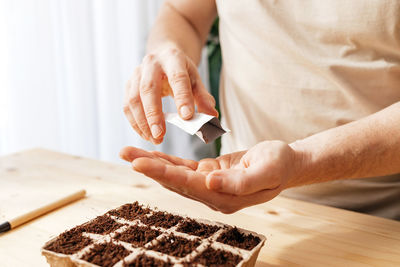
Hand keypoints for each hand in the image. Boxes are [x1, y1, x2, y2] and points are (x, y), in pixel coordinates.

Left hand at [120, 141, 300, 212]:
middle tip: (124, 153)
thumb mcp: (267, 171)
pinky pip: (183, 167)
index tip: (140, 162)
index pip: (188, 185)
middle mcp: (213, 194)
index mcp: (226, 197)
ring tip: (128, 152)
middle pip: (175, 181)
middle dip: (149, 166)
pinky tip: (150, 153)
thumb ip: (240, 182)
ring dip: (152, 162)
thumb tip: (210, 183)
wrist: (286, 163)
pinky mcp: (209, 174)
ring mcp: (209, 185)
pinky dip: (166, 159)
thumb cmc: (280, 165)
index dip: (164, 173)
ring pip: (175, 174)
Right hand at [123, 46, 217, 143]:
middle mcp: (152, 63)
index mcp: (173, 59)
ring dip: (142, 122)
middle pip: (148, 89)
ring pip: (134, 99)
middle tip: (160, 134)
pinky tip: (146, 134)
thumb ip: (203, 97)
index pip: (177, 78)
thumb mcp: (195, 79)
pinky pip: (127, 105)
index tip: (187, 117)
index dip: (182, 98)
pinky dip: (135, 123)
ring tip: (155, 138)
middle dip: (154, 114)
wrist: (163, 55)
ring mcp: (137, 73)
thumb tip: (212, 116)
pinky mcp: (129, 84)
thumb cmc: (181, 70)